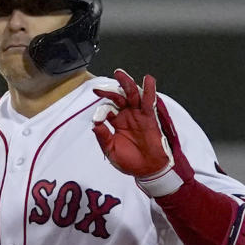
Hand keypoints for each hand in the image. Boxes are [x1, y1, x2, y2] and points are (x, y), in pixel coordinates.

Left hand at [91, 69, 192, 195]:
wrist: (148, 170)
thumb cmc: (130, 161)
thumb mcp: (111, 151)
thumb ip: (103, 137)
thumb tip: (95, 125)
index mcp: (116, 122)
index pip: (106, 109)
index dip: (101, 112)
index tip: (99, 119)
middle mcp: (127, 115)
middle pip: (118, 97)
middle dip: (109, 89)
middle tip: (100, 87)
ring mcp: (138, 115)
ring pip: (132, 94)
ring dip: (126, 83)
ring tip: (119, 74)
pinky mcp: (149, 117)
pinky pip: (149, 102)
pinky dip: (149, 90)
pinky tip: (148, 80)